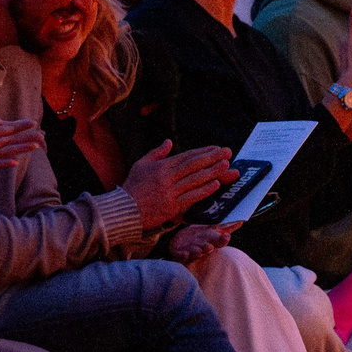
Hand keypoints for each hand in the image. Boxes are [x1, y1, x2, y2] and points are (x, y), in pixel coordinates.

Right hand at [120, 139, 235, 230]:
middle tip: (228, 152)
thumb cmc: (132, 187)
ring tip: (226, 165)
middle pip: (193, 165)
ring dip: (212, 172)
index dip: (203, 151)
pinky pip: (191, 197)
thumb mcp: (141, 165)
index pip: (186, 156)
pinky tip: (215, 185)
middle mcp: (166, 177)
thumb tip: (168, 141)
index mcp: (161, 166)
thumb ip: (156, 153)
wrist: (124, 209)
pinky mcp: (171, 206)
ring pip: (195, 179)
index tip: (217, 148)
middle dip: (212, 157)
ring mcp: (169, 192)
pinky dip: (204, 190)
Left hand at [169, 222, 237, 263]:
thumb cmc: (199, 238)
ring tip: (198, 251)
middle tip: (209, 246)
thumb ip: (225, 227)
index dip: (222, 240)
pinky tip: (185, 254)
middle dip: (208, 248)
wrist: (182, 245)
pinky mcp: (179, 254)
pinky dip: (183, 255)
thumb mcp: (211, 230)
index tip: (226, 236)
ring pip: (194, 253)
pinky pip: (181, 256)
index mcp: (210, 242)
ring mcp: (190, 251)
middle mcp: (201, 248)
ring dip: (196, 252)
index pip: (218, 241)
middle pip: (206, 248)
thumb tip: (241, 221)